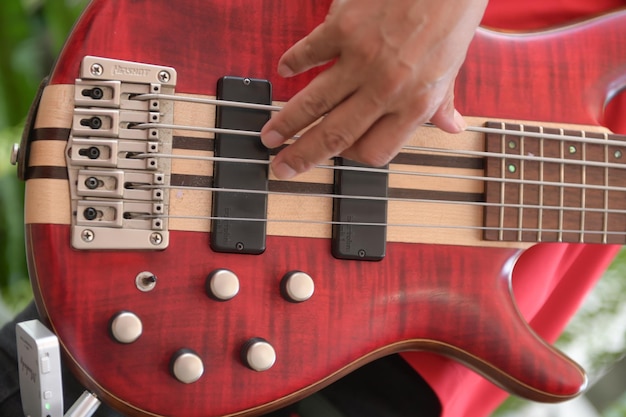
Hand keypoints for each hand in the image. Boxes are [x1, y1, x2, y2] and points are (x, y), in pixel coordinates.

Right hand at [260, 0, 487, 178]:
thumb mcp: (453, 67)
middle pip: (334, 135)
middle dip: (301, 156)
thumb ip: (443, 102)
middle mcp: (386, 88)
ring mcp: (362, 59)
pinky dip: (292, 63)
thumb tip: (451, 127)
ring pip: (313, 102)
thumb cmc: (452, 14)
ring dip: (286, 122)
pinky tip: (285, 70)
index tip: (336, 155)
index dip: (350, 157)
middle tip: (281, 166)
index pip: (374, 151)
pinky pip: (309, 53)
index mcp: (415, 103)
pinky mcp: (343, 28)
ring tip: (269, 135)